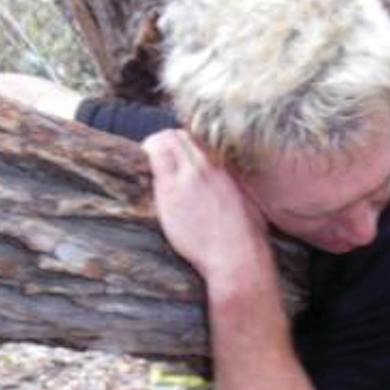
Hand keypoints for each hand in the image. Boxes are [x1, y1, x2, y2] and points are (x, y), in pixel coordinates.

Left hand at [141, 130, 271, 289]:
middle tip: (160, 149)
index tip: (181, 147)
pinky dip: (149, 155)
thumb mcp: (247, 196)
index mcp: (226, 165)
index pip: (199, 136)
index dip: (187, 139)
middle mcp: (206, 165)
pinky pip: (155, 160)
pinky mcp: (169, 191)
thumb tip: (227, 174)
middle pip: (179, 135)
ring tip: (149, 151)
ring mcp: (186, 175)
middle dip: (168, 140)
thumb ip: (232, 179)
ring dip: (155, 144)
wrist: (234, 254)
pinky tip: (143, 157)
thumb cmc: (245, 233)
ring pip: (164, 142)